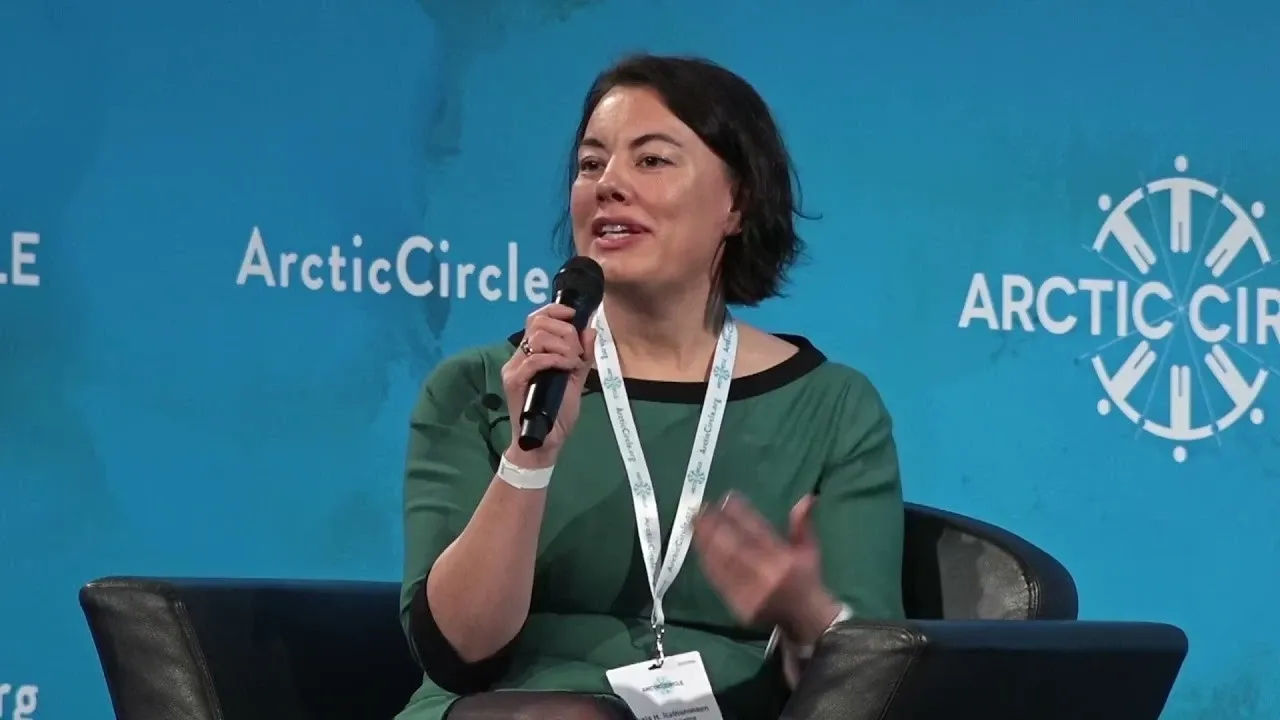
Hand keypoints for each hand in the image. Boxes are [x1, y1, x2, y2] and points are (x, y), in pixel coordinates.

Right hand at [501, 303, 596, 465]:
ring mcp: (515, 368)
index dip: (555, 310)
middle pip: (537, 321)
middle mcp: (520, 357)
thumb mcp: (576, 380)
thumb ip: (583, 357)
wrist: (545, 443)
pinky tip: (566, 368)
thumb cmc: (557, 413)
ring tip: (572, 363)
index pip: (536, 317)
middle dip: (565, 330)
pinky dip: (555, 359)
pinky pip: (535, 359)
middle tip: (576, 352)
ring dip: (562, 345)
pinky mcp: (514, 381)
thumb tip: (590, 330)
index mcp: (532, 353)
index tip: (575, 315)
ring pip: (537, 336)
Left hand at [693, 492, 841, 645]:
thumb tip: (807, 497)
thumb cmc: (805, 580)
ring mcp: (751, 591)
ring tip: (695, 524)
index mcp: (784, 559)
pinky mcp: (739, 604)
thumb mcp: (809, 550)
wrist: (805, 620)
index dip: (740, 512)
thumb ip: (802, 523)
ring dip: (706, 542)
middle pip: (735, 545)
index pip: (758, 530)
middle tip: (700, 508)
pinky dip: (708, 563)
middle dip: (716, 525)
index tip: (727, 497)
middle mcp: (767, 574)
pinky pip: (719, 580)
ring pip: (723, 562)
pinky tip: (699, 549)